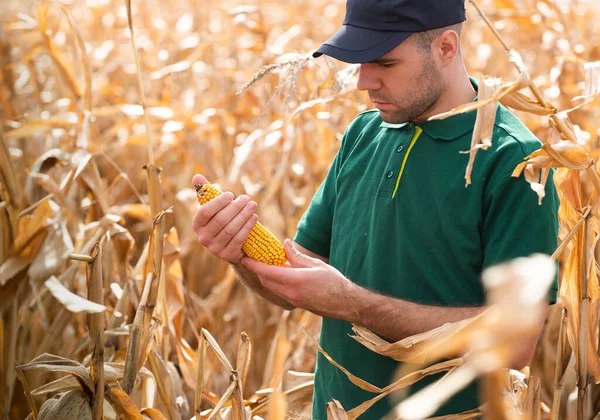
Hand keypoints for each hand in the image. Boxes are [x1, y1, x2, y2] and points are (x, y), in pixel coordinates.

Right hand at [192, 174, 258, 263]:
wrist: (233, 246)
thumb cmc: (222, 221)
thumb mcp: (215, 208)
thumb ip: (206, 193)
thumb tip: (196, 176)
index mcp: (197, 225)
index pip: (205, 212)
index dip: (218, 202)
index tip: (231, 194)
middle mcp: (203, 238)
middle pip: (220, 220)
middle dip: (235, 208)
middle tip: (247, 198)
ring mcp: (214, 249)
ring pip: (231, 229)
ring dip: (243, 216)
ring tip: (253, 205)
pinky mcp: (227, 255)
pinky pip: (239, 239)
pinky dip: (247, 227)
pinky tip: (254, 217)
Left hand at [241, 239, 358, 320]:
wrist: (345, 304)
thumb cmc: (334, 282)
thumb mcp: (316, 264)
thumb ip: (297, 256)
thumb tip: (284, 243)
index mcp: (296, 281)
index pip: (268, 272)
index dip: (253, 265)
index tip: (244, 258)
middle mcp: (291, 293)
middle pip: (266, 280)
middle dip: (256, 270)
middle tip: (251, 257)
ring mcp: (292, 300)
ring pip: (271, 287)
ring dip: (264, 276)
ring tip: (261, 263)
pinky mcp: (295, 303)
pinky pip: (278, 291)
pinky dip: (273, 281)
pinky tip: (276, 273)